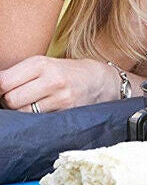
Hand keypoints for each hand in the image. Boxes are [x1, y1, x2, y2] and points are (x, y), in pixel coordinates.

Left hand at [0, 55, 120, 110]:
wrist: (98, 80)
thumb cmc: (63, 72)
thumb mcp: (43, 65)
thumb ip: (18, 74)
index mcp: (41, 63)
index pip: (4, 82)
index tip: (3, 90)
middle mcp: (52, 79)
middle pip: (11, 100)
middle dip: (8, 103)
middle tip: (17, 99)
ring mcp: (61, 97)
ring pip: (23, 113)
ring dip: (20, 112)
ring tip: (30, 105)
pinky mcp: (67, 112)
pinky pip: (38, 120)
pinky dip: (35, 119)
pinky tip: (42, 111)